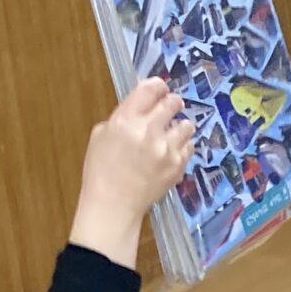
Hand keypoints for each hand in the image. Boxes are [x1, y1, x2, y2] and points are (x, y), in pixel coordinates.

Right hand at [71, 79, 193, 262]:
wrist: (113, 205)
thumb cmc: (101, 170)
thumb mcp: (101, 135)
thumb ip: (123, 117)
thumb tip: (142, 106)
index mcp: (125, 119)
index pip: (151, 88)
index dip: (158, 86)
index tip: (160, 90)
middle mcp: (148, 130)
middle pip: (173, 102)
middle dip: (172, 104)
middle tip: (169, 109)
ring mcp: (166, 149)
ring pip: (187, 125)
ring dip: (180, 126)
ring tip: (172, 134)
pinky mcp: (178, 165)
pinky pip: (190, 147)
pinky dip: (183, 147)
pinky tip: (172, 152)